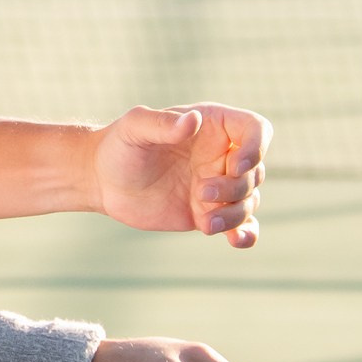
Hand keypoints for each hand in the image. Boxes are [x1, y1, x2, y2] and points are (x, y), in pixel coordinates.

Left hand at [91, 103, 268, 247]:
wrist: (104, 181)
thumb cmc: (120, 146)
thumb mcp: (135, 128)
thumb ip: (163, 123)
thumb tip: (193, 120)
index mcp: (214, 125)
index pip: (257, 130)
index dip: (257, 147)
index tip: (236, 165)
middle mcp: (222, 154)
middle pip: (255, 171)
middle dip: (235, 186)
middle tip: (201, 191)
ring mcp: (218, 185)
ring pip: (249, 200)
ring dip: (234, 214)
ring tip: (206, 222)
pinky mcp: (210, 212)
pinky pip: (240, 225)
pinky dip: (245, 234)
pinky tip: (236, 241)